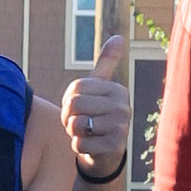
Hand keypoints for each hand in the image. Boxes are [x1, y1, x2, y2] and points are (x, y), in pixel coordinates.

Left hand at [61, 34, 131, 182]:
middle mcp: (123, 106)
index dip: (68, 99)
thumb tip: (118, 37)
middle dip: (68, 117)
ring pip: (76, 125)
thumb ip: (107, 63)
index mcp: (117, 90)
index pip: (76, 88)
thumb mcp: (101, 88)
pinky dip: (77, 147)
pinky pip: (79, 144)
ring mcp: (121, 127)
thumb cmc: (99, 115)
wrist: (107, 153)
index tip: (77, 107)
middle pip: (74, 105)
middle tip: (77, 123)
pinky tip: (89, 146)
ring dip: (73, 132)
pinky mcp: (115, 147)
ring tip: (84, 133)